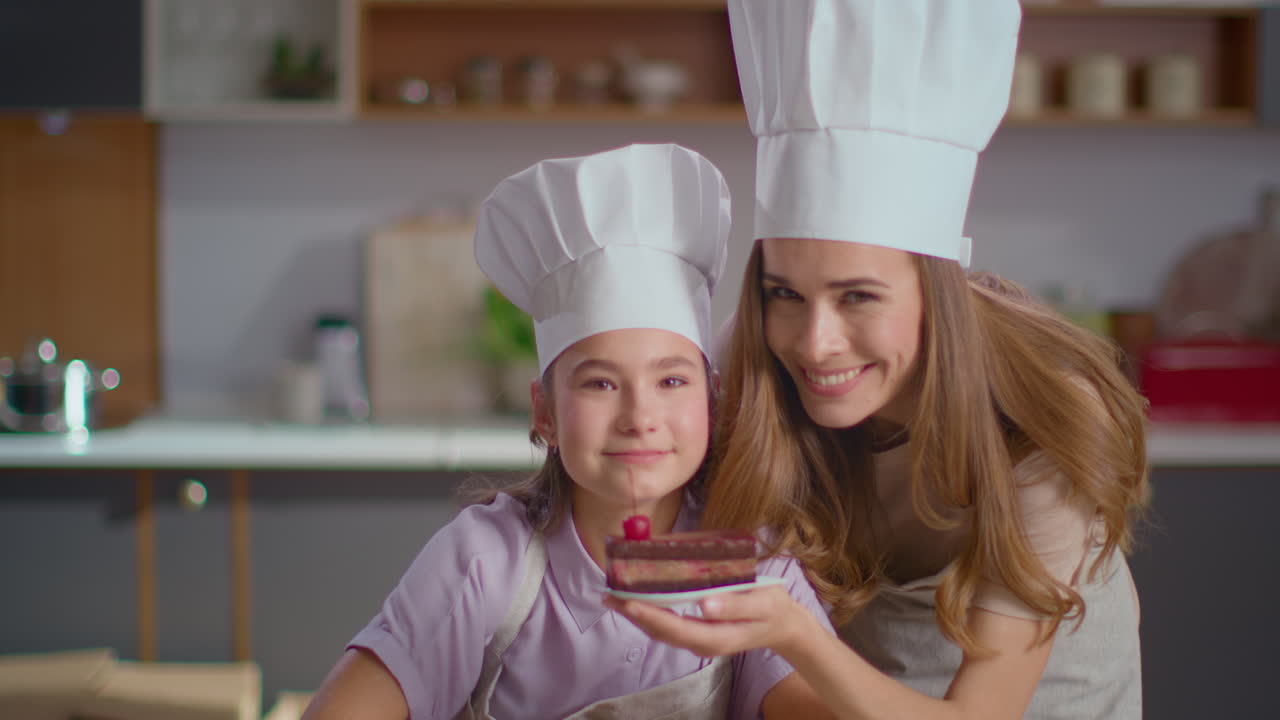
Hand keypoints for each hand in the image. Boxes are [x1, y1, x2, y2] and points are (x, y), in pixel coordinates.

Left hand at [603, 584, 810, 658]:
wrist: (784, 624)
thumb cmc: (774, 608)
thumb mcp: (763, 603)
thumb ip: (735, 604)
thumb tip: (704, 603)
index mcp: (717, 636)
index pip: (675, 628)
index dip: (650, 615)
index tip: (628, 601)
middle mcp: (702, 641)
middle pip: (660, 631)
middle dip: (633, 614)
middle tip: (608, 594)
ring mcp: (699, 638)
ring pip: (660, 629)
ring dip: (636, 613)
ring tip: (614, 595)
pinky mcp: (697, 630)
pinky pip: (668, 624)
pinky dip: (649, 610)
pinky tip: (638, 596)